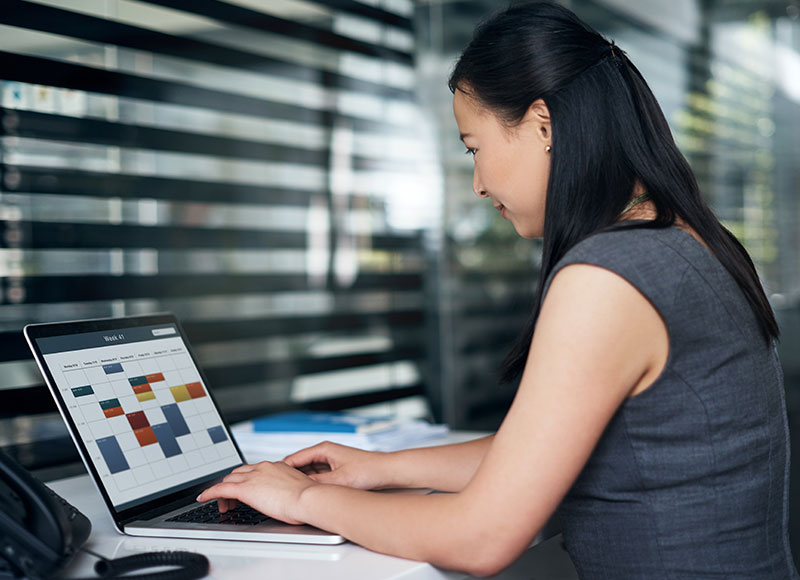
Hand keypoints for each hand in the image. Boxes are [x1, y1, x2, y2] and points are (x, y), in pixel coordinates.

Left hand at [196, 461, 315, 524]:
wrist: (308, 498)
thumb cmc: (308, 498)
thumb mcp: (297, 490)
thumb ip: (287, 489)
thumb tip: (286, 498)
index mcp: (276, 467)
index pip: (254, 470)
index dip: (246, 479)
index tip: (245, 488)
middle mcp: (263, 468)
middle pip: (239, 472)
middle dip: (232, 484)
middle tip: (231, 500)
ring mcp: (253, 477)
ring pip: (229, 479)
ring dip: (223, 490)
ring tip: (222, 504)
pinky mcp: (245, 489)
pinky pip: (221, 489)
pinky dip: (210, 493)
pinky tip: (203, 498)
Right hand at [283, 442, 389, 489]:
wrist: (386, 471)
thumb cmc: (368, 470)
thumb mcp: (339, 480)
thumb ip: (319, 484)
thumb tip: (301, 490)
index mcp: (323, 449)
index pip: (294, 458)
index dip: (281, 470)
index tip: (271, 480)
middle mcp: (325, 452)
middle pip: (299, 465)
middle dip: (289, 477)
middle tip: (277, 489)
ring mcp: (330, 461)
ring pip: (308, 472)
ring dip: (300, 481)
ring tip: (289, 494)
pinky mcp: (336, 469)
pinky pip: (317, 476)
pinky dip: (311, 484)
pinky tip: (308, 495)